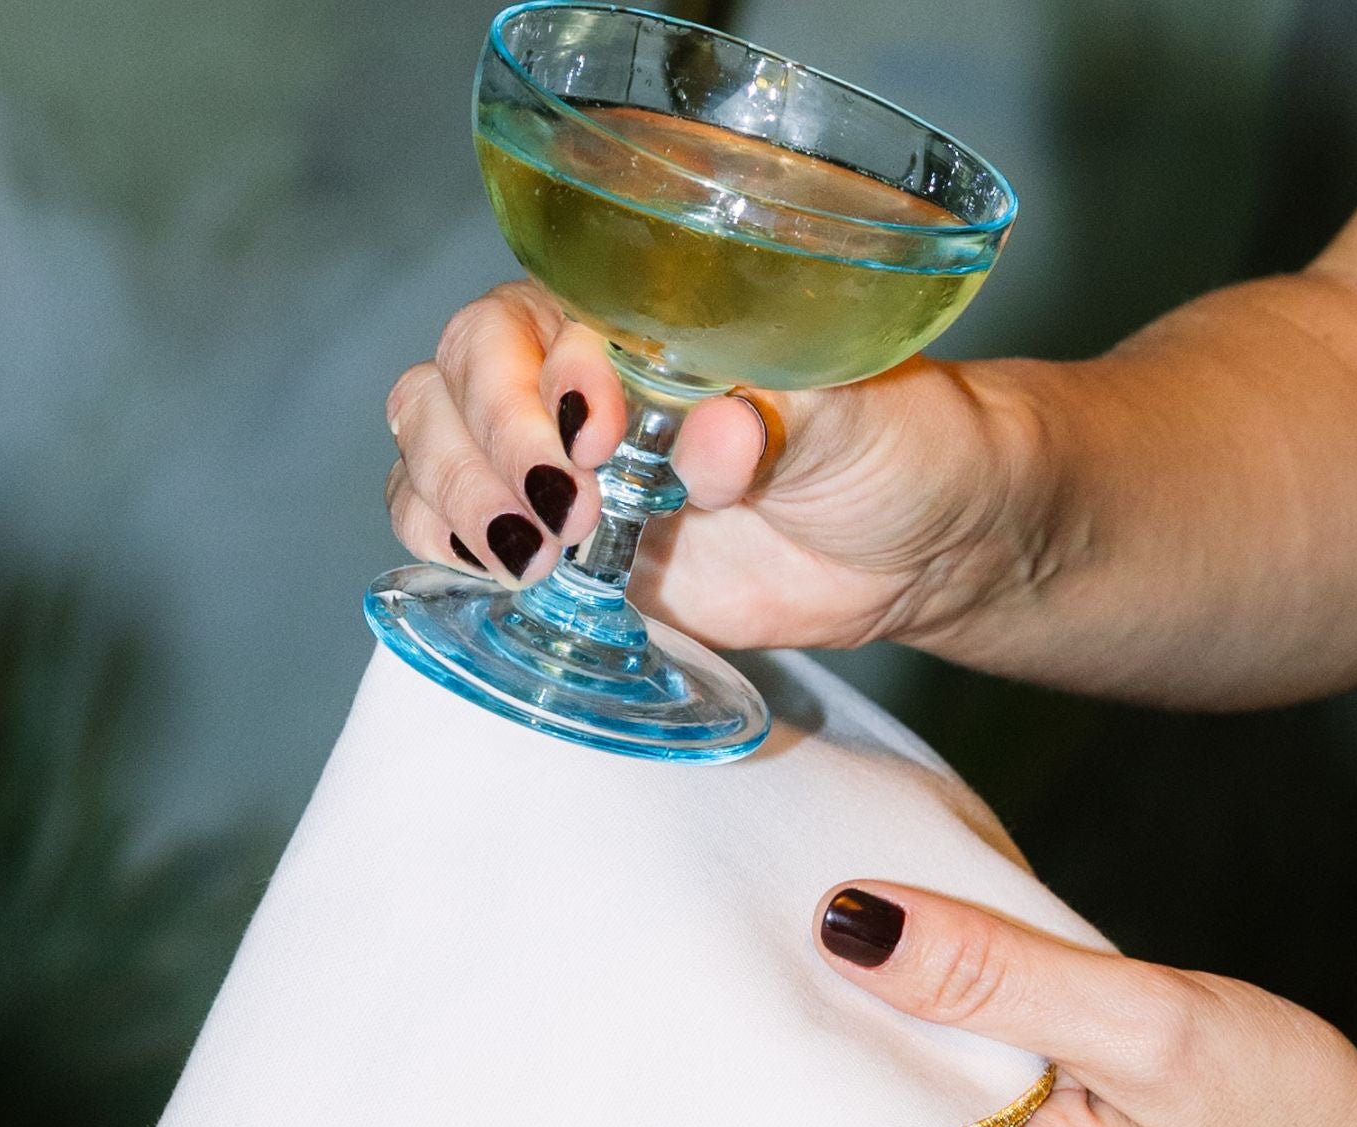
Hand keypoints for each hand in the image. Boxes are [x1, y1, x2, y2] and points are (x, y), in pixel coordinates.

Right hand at [383, 279, 1039, 650]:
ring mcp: (563, 469)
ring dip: (452, 502)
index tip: (598, 439)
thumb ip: (782, 418)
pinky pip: (458, 536)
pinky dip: (449, 552)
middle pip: (450, 379)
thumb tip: (711, 441)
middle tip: (561, 517)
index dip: (537, 381)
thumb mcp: (859, 420)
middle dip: (481, 448)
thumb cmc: (900, 446)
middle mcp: (580, 382)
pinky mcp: (568, 553)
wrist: (923, 547)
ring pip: (432, 451)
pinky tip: (501, 577)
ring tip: (532, 560)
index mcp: (638, 319)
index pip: (530, 321)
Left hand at [811, 882, 1356, 1126]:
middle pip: (846, 1081)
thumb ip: (998, 977)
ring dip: (877, 992)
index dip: (778, 995)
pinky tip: (930, 945)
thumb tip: (853, 921)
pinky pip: (949, 1074)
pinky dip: (938, 1009)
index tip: (746, 899)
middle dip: (814, 984)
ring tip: (832, 887)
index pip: (820, 1094)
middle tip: (775, 869)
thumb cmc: (1280, 1123)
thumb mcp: (1142, 1026)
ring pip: (898, 1072)